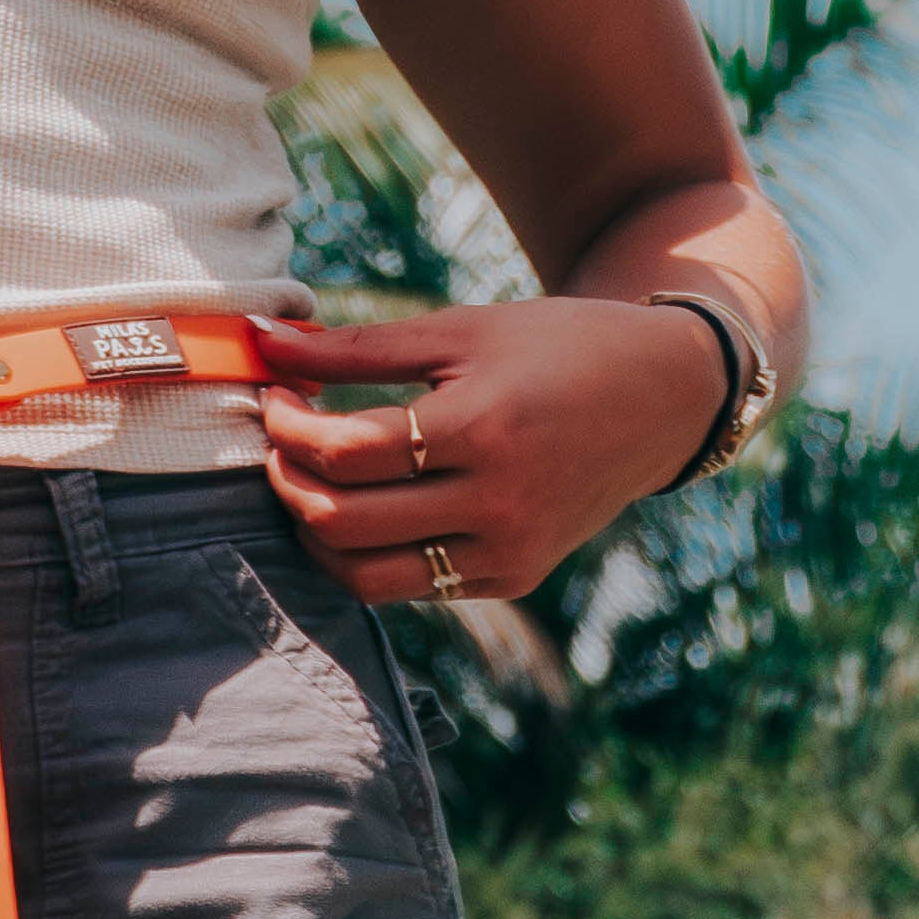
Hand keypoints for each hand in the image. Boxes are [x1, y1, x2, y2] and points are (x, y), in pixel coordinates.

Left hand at [255, 295, 735, 607]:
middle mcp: (499, 502)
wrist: (658, 400)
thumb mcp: (461, 331)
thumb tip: (261, 341)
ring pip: (366, 576)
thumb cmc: (553, 349)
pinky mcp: (513, 577)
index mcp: (484, 427)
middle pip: (345, 520)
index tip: (275, 396)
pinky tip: (362, 508)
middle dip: (287, 481)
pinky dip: (367, 555)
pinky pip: (411, 586)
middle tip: (279, 442)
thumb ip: (357, 347)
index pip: (348, 451)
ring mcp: (508, 551)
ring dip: (315, 534)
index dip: (288, 427)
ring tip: (308, 483)